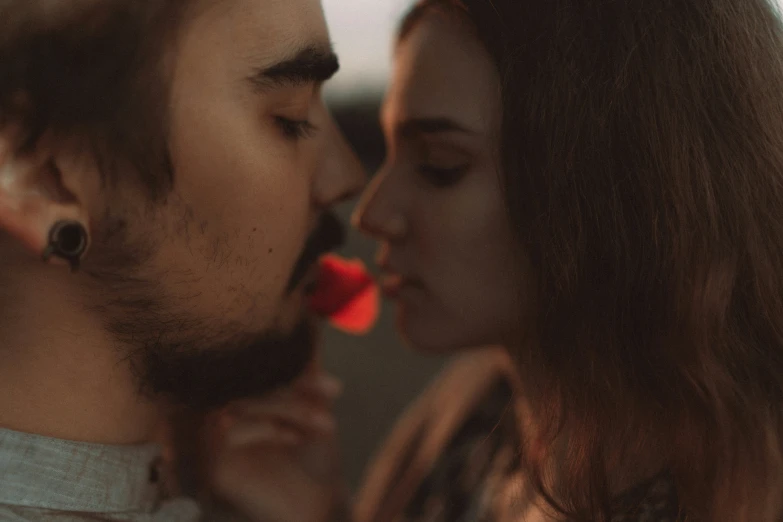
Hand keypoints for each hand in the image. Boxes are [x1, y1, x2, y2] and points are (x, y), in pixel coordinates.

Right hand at [206, 371, 346, 521]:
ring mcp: (214, 439)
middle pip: (246, 381)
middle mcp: (223, 412)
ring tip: (324, 422)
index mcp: (243, 393)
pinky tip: (295, 437)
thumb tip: (311, 320)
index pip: (256, 364)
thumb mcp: (315, 403)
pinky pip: (229, 433)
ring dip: (288, 407)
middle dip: (293, 385)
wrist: (319, 502)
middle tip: (330, 392)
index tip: (325, 373)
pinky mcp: (215, 464)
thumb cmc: (315, 453)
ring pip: (241, 403)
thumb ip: (306, 366)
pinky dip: (267, 428)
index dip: (291, 363)